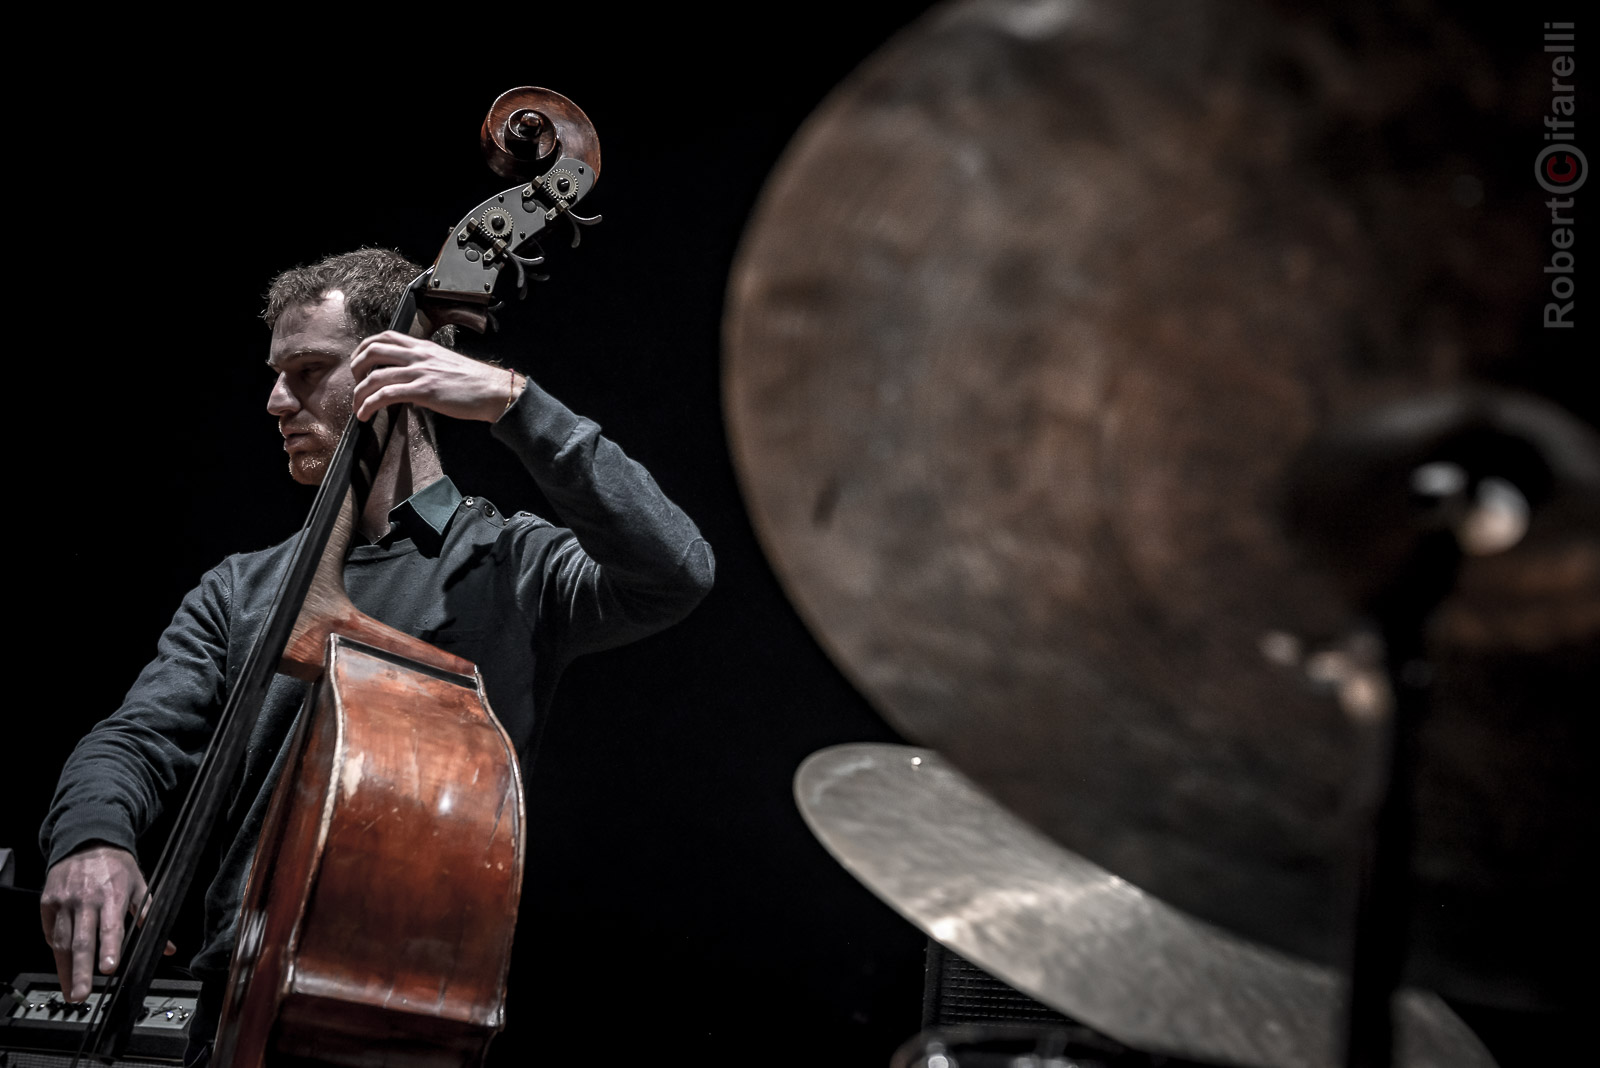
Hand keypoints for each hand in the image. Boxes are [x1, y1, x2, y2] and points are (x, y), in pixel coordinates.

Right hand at [40, 844, 174, 1001]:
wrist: (87, 841)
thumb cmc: (116, 866)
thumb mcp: (139, 885)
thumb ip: (149, 917)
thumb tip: (169, 947)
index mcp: (112, 895)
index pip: (111, 926)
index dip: (109, 948)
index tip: (109, 968)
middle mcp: (86, 899)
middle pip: (81, 940)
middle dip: (81, 970)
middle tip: (81, 994)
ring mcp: (64, 901)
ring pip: (61, 941)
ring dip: (65, 969)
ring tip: (71, 990)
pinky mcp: (48, 903)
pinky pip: (50, 931)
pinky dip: (55, 949)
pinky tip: (63, 964)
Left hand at [349, 332, 523, 422]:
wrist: (494, 390)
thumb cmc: (474, 381)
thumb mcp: (445, 363)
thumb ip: (425, 364)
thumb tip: (408, 376)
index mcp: (424, 347)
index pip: (385, 337)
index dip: (364, 348)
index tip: (360, 364)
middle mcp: (419, 355)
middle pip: (372, 350)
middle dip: (355, 367)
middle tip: (355, 384)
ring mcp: (420, 372)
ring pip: (375, 376)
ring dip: (359, 393)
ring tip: (357, 406)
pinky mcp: (424, 391)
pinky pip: (386, 395)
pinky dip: (369, 405)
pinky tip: (365, 414)